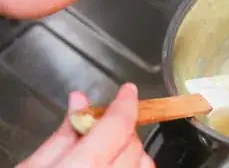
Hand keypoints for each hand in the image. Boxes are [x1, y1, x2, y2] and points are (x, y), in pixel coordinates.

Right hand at [17, 83, 154, 167]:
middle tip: (99, 129)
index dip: (126, 103)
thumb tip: (79, 101)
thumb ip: (62, 135)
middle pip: (133, 145)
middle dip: (120, 129)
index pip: (118, 126)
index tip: (128, 90)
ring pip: (143, 165)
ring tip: (105, 153)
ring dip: (131, 152)